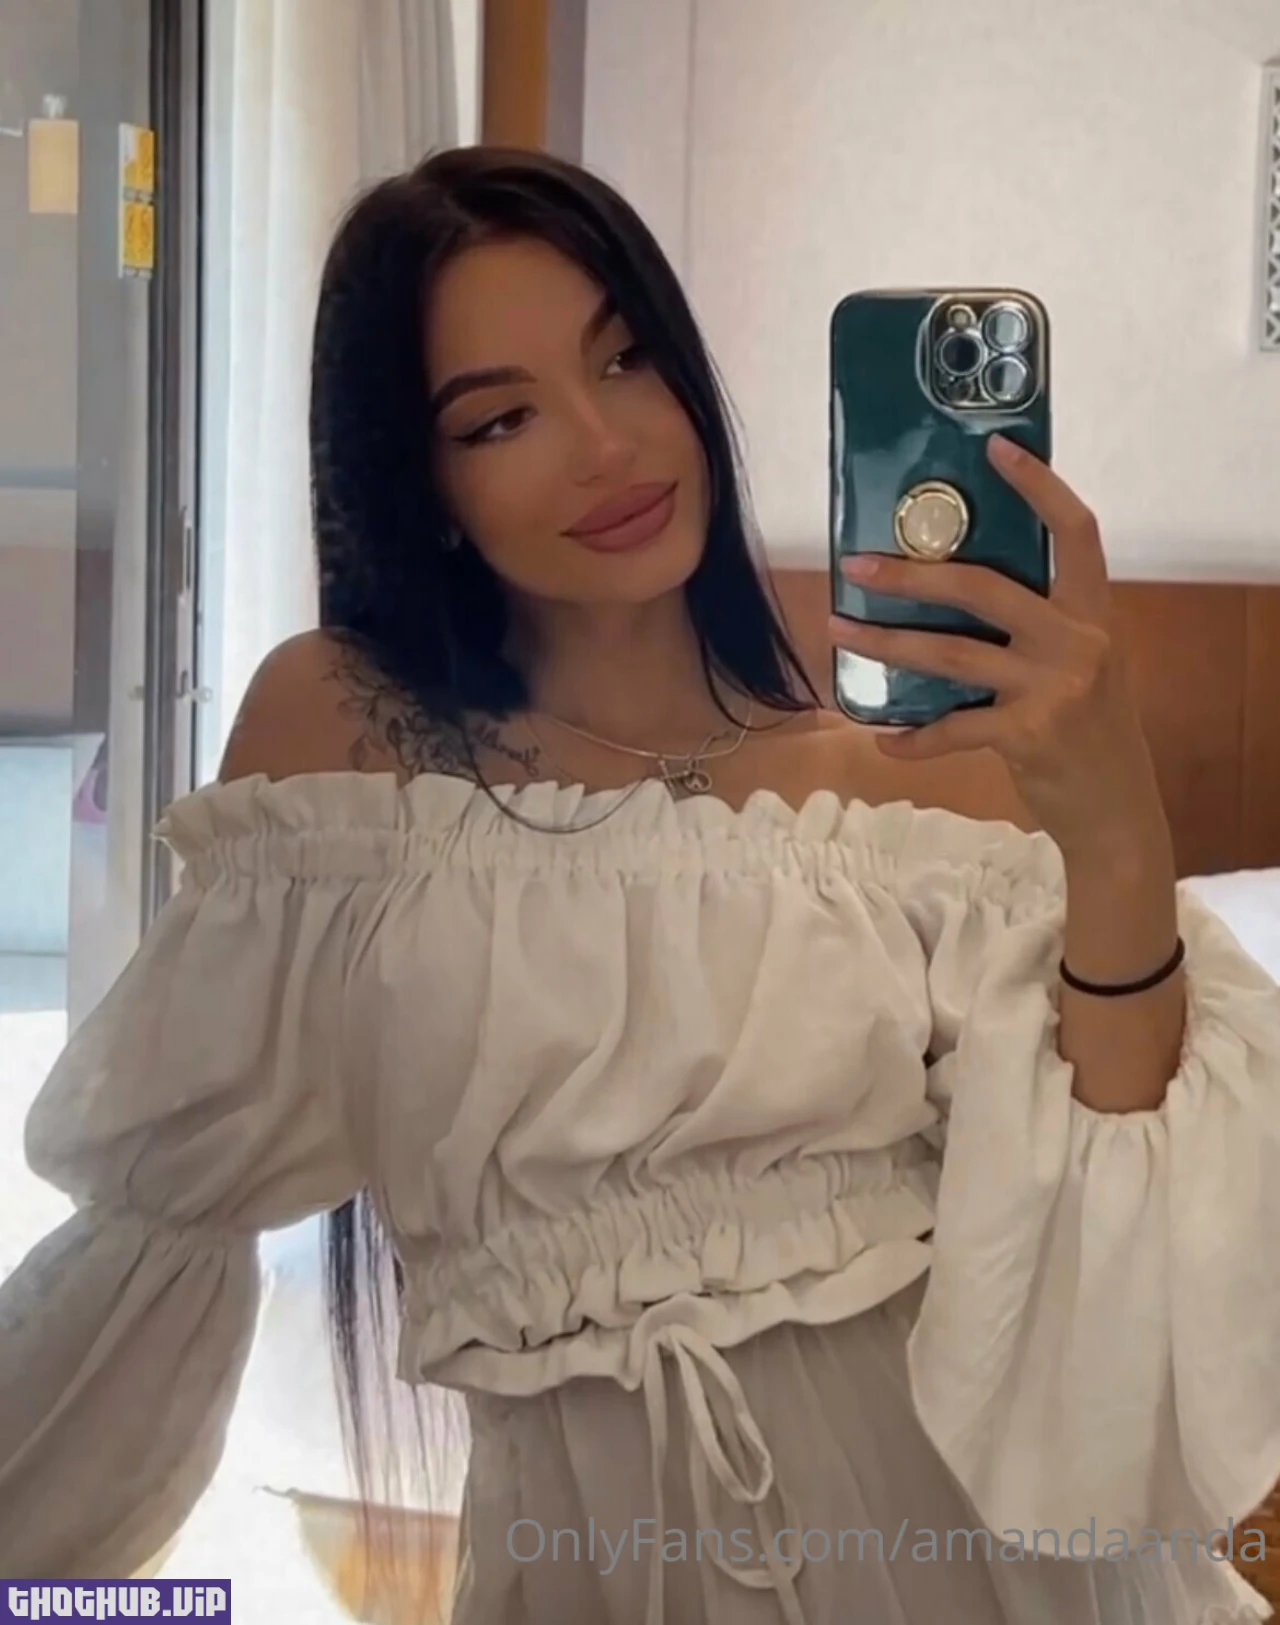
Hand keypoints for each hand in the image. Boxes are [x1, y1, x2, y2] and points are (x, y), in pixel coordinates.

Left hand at [828, 435, 1167, 858]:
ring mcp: (1053, 688)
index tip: (996, 447)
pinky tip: (882, 739)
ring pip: (951, 655)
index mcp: (1092, 613)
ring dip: (886, 645)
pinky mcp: (1028, 735)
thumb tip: (956, 589)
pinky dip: (912, 739)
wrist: (1116, 810)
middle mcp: (1077, 642)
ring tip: (839, 632)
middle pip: (982, 588)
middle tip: (856, 566)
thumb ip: (1040, 627)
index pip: (1076, 532)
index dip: (1039, 486)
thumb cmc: (1088, 731)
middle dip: (911, 576)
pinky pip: (952, 729)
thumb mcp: (1084, 666)